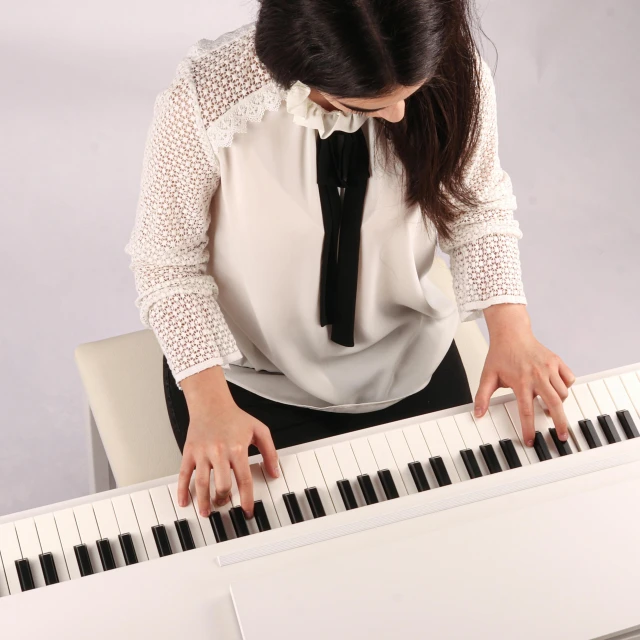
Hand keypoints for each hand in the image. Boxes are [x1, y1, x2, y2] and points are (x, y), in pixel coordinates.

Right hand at [176, 400, 279, 518]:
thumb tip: (275, 473)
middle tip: (225, 505)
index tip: (248, 511)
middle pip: (222, 485)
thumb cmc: (235, 417)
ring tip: (207, 512)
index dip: (247, 499)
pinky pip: (184, 474)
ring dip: (204, 501)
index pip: (244, 480)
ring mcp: (202, 453)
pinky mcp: (189, 452)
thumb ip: (270, 452)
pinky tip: (184, 501)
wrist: (212, 403)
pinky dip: (182, 490)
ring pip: (202, 483)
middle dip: (224, 499)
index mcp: (237, 449)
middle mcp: (219, 452)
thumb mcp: (259, 430)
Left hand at [475, 304, 575, 445]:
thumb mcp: (487, 376)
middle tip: (561, 437)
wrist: (511, 332)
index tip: (530, 442)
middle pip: (554, 405)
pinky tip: (557, 390)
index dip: (528, 429)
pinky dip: (566, 387)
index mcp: (521, 382)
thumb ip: (482, 396)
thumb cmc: (500, 354)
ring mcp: (549, 368)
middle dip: (559, 424)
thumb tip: (477, 414)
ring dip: (559, 404)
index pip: (526, 411)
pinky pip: (569, 379)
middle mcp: (537, 376)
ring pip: (562, 393)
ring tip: (551, 409)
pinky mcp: (557, 361)